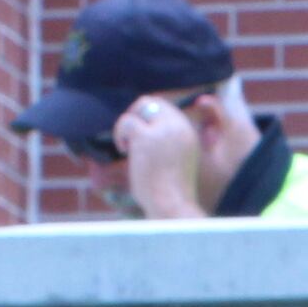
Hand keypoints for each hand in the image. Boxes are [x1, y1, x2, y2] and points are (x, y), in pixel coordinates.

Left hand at [112, 94, 208, 220]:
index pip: (166, 109)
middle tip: (129, 136)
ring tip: (126, 147)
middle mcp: (178, 126)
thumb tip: (140, 130)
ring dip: (129, 124)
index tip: (140, 135)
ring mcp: (163, 130)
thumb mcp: (175, 161)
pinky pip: (127, 121)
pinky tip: (123, 150)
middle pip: (154, 102)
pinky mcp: (145, 137)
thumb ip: (164, 143)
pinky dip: (120, 133)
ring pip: (141, 106)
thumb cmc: (170, 192)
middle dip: (137, 114)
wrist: (172, 205)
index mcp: (187, 132)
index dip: (149, 117)